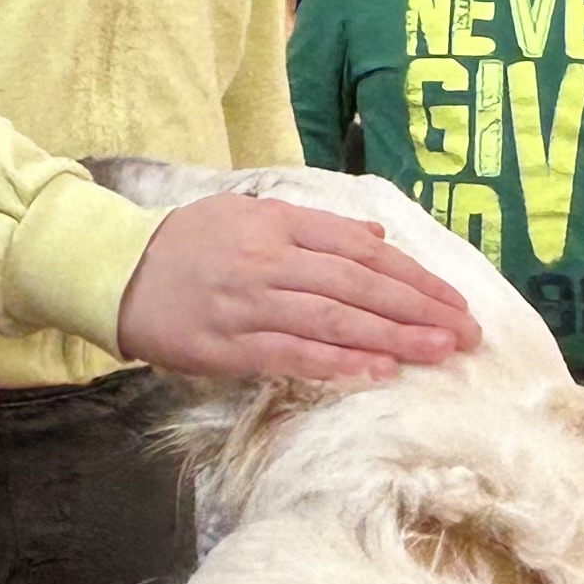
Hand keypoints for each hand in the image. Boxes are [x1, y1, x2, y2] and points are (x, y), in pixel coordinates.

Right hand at [115, 194, 478, 384]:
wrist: (116, 271)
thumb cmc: (188, 244)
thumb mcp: (248, 214)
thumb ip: (314, 226)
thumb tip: (377, 238)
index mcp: (277, 223)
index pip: (361, 248)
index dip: (413, 275)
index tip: (453, 299)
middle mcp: (268, 259)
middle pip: (358, 283)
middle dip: (419, 309)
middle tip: (467, 332)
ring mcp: (249, 303)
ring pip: (334, 319)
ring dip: (394, 336)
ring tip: (441, 351)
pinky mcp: (228, 345)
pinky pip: (294, 353)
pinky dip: (340, 361)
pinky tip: (379, 370)